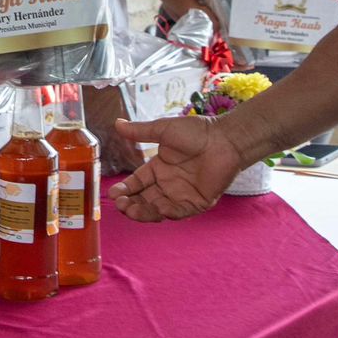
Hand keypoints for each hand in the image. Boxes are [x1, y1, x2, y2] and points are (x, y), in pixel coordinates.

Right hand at [108, 116, 245, 221]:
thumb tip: (117, 123)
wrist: (224, 139)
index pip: (137, 183)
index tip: (114, 194)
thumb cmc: (196, 132)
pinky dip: (168, 213)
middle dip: (131, 204)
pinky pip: (179, 212)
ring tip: (131, 210)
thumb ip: (140, 131)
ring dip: (144, 212)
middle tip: (120, 205)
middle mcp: (168, 184)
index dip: (125, 189)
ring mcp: (182, 195)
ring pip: (158, 209)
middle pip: (144, 200)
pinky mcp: (197, 202)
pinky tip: (159, 209)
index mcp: (159, 168)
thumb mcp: (163, 130)